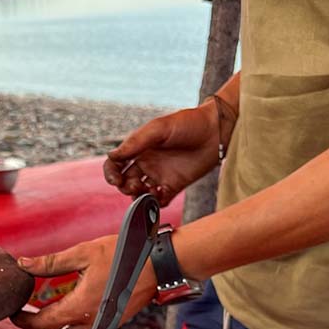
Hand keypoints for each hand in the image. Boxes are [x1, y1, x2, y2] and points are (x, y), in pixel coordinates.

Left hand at [0, 236, 157, 328]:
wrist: (159, 264)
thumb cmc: (124, 255)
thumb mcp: (83, 253)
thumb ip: (49, 263)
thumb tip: (22, 263)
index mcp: (81, 307)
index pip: (41, 323)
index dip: (22, 320)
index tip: (12, 312)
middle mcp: (90, 324)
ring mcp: (101, 328)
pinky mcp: (108, 326)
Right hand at [102, 101, 222, 205]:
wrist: (216, 131)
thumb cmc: (188, 123)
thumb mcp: (159, 129)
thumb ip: (135, 143)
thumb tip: (112, 156)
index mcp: (139, 148)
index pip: (116, 164)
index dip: (111, 173)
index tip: (116, 179)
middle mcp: (147, 163)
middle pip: (125, 181)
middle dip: (125, 187)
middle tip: (135, 186)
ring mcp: (160, 175)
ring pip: (140, 193)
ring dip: (138, 197)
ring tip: (147, 192)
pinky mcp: (174, 185)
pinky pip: (159, 200)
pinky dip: (155, 204)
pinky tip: (159, 198)